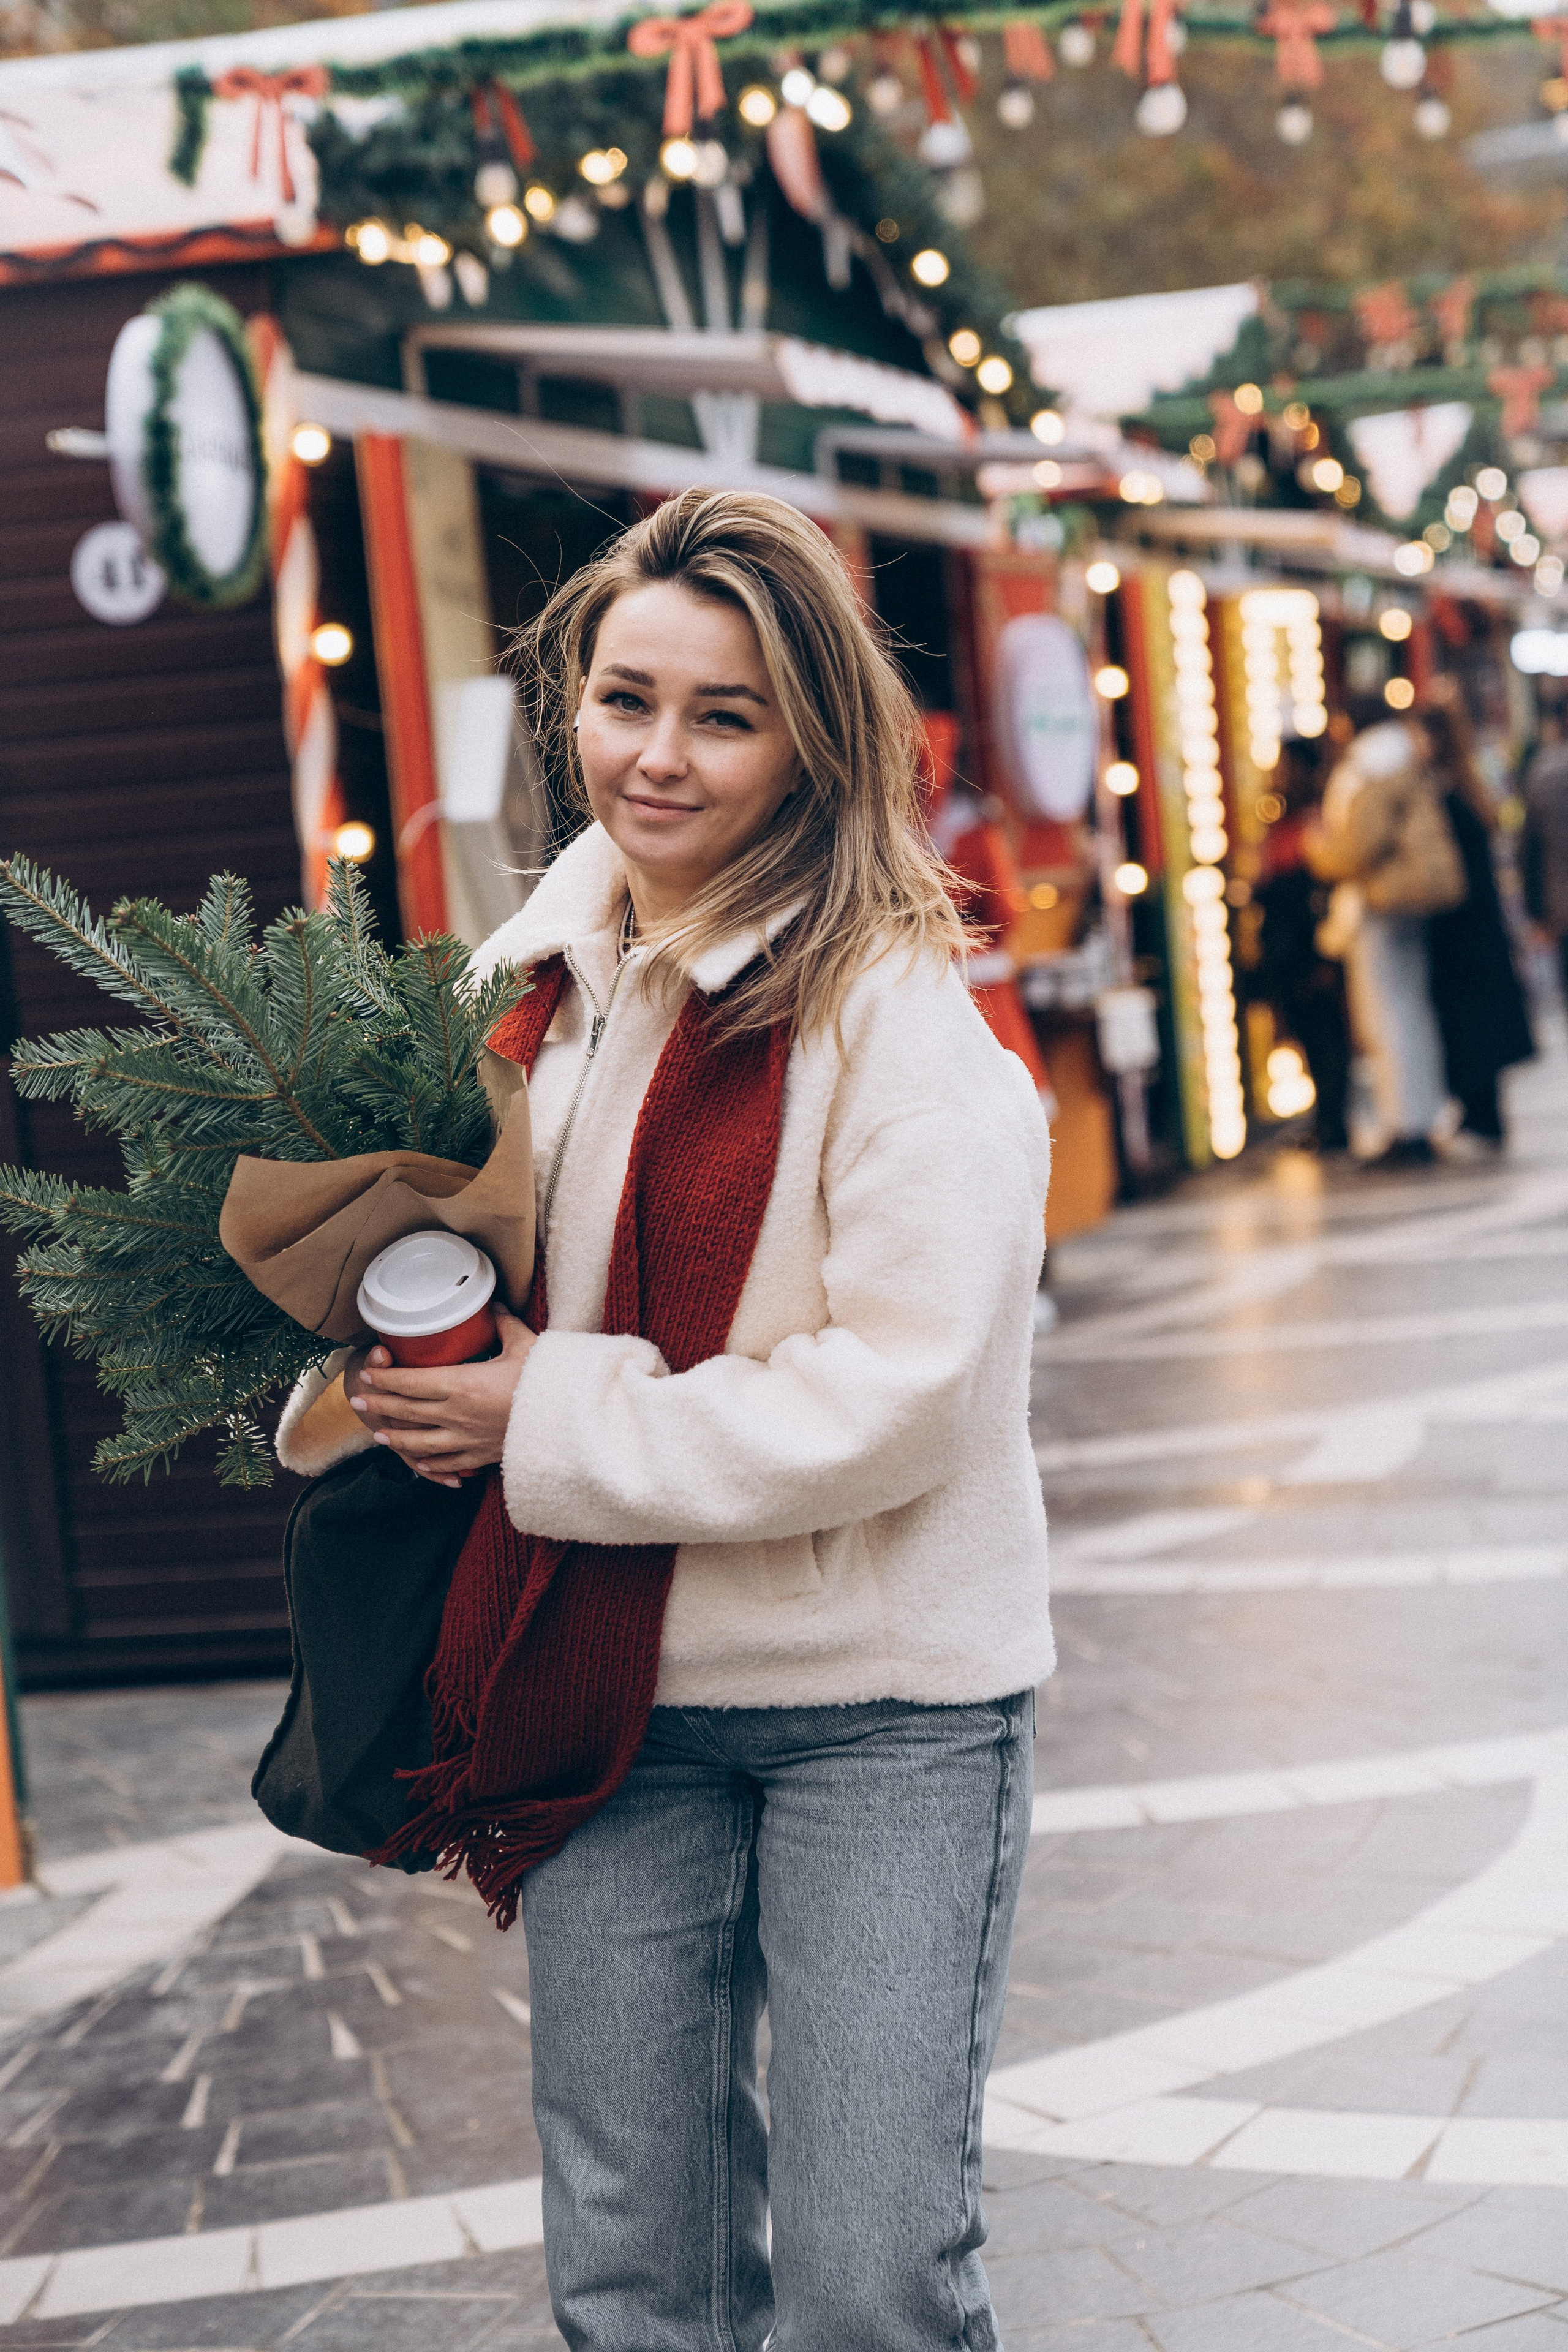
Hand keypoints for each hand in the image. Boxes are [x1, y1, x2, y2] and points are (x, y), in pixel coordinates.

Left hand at [346, 1307, 536, 1487]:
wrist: (567, 1424)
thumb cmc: (545, 1382)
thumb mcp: (525, 1345)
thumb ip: (505, 1325)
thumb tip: (495, 1307)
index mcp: (461, 1384)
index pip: (411, 1382)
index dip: (386, 1378)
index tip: (369, 1373)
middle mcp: (456, 1414)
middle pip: (407, 1411)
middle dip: (380, 1405)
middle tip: (358, 1402)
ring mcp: (467, 1439)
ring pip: (420, 1443)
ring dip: (397, 1438)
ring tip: (380, 1436)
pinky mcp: (482, 1456)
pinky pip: (449, 1464)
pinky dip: (431, 1465)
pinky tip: (421, 1465)